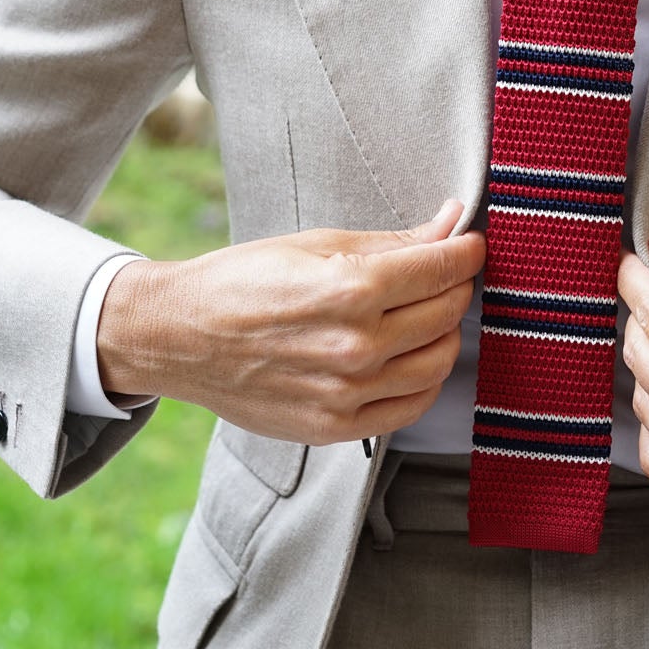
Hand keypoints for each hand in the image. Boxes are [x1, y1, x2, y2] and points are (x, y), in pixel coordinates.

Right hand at [97, 198, 485, 445]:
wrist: (179, 337)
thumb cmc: (244, 280)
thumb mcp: (317, 243)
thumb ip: (394, 241)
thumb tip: (452, 222)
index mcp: (351, 289)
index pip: (445, 268)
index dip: (466, 250)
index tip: (468, 242)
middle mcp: (356, 345)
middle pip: (447, 312)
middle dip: (454, 285)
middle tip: (439, 273)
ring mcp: (348, 392)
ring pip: (439, 361)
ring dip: (444, 332)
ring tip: (422, 314)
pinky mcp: (337, 427)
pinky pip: (412, 405)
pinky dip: (424, 378)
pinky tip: (408, 356)